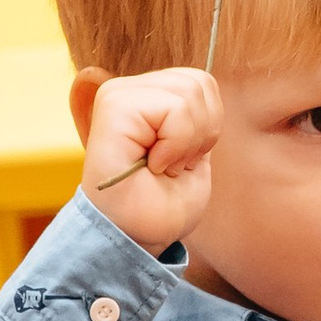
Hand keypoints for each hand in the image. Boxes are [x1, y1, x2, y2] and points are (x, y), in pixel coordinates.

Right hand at [79, 66, 221, 251]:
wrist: (138, 239)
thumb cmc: (163, 203)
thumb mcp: (192, 148)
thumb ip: (192, 111)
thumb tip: (199, 81)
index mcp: (145, 97)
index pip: (201, 82)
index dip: (207, 125)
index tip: (181, 160)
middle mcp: (127, 89)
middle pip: (200, 83)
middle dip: (201, 133)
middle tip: (172, 166)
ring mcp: (118, 95)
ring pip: (190, 93)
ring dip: (188, 142)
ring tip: (162, 166)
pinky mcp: (114, 105)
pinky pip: (176, 108)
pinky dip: (177, 145)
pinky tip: (154, 165)